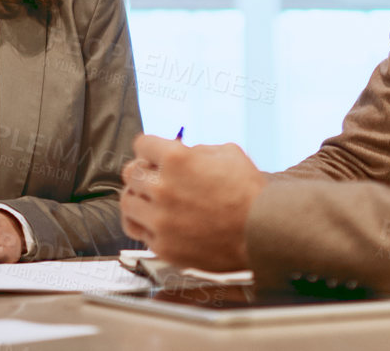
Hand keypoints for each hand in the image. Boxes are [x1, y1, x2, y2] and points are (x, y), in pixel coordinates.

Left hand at [119, 134, 269, 271]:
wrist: (262, 234)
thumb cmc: (250, 193)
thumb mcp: (228, 153)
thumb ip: (197, 150)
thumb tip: (184, 153)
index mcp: (176, 159)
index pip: (141, 144)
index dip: (150, 148)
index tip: (154, 154)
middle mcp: (162, 188)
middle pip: (131, 173)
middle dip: (143, 172)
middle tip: (154, 177)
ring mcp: (160, 219)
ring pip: (127, 202)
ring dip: (138, 198)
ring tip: (151, 200)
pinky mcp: (163, 245)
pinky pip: (137, 230)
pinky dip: (144, 224)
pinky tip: (154, 221)